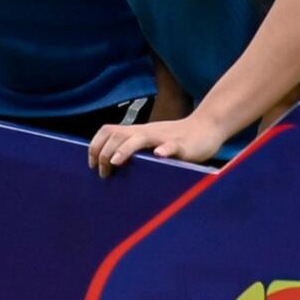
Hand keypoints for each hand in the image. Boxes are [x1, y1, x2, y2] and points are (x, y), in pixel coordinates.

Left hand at [87, 113, 221, 176]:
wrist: (206, 127)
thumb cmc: (176, 138)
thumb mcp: (150, 141)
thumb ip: (134, 148)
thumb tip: (111, 165)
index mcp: (137, 133)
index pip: (108, 131)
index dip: (95, 146)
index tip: (92, 164)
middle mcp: (147, 133)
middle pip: (118, 134)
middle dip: (105, 152)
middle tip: (104, 172)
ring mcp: (164, 138)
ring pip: (140, 138)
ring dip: (125, 149)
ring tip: (116, 162)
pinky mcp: (182, 145)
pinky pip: (172, 145)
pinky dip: (164, 149)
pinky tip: (159, 155)